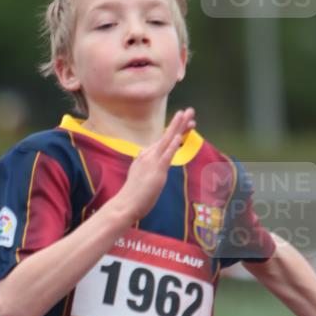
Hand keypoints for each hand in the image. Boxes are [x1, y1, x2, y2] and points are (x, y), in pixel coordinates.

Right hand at [113, 108, 195, 223]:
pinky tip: (178, 135)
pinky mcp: (156, 170)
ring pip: (166, 140)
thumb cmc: (133, 194)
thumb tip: (143, 154)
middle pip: (166, 135)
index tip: (187, 124)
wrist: (125, 204)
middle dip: (179, 123)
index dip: (176, 131)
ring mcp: (151, 161)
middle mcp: (147, 155)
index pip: (163, 141)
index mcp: (145, 156)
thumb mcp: (139, 174)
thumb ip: (143, 164)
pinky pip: (165, 155)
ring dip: (177, 126)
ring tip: (187, 114)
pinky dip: (172, 144)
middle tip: (190, 111)